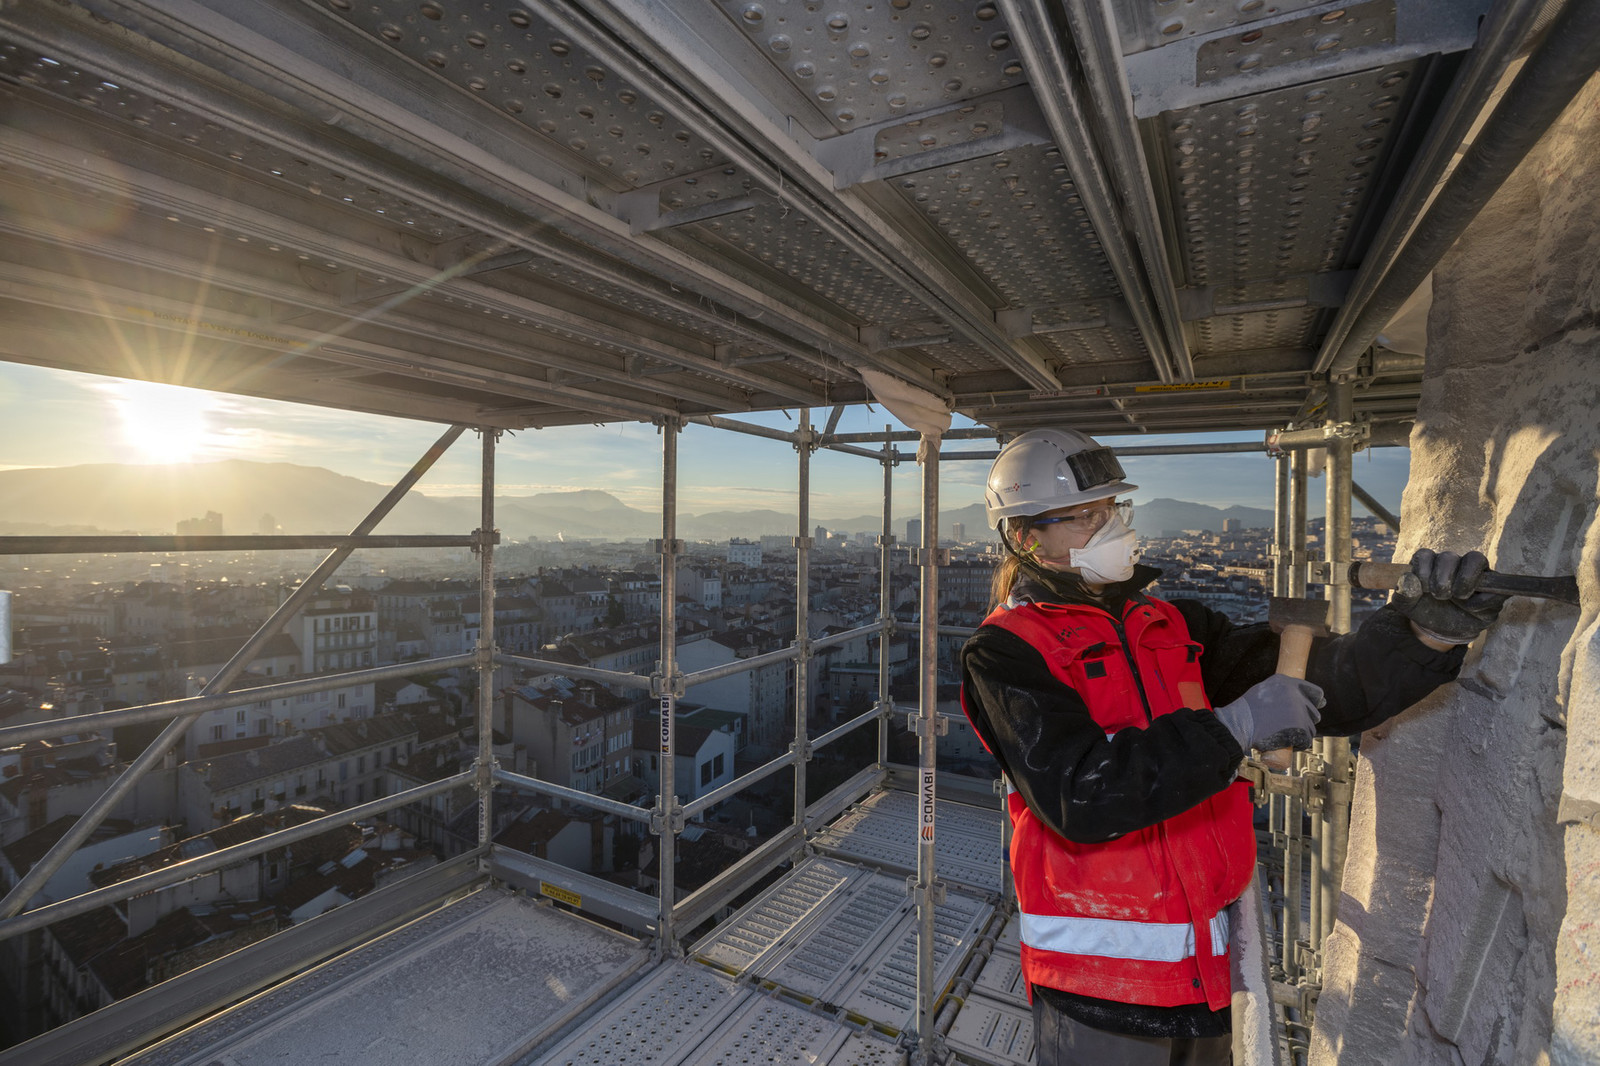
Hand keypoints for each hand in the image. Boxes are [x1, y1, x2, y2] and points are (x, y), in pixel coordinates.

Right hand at [1213, 675, 1324, 753]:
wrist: (1239, 724)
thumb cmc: (1246, 711)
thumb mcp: (1262, 690)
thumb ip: (1280, 691)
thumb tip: (1299, 697)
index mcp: (1286, 683)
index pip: (1313, 691)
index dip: (1316, 700)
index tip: (1319, 705)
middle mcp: (1295, 695)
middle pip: (1313, 712)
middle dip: (1305, 720)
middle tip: (1288, 726)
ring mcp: (1298, 712)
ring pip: (1310, 728)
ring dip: (1300, 734)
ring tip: (1283, 735)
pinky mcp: (1300, 729)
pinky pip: (1306, 740)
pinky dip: (1298, 745)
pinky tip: (1286, 744)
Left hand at [1392, 549, 1507, 644]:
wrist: (1442, 630)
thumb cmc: (1426, 611)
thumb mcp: (1408, 606)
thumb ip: (1403, 594)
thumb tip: (1408, 579)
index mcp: (1430, 564)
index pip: (1425, 554)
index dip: (1423, 570)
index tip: (1423, 588)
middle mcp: (1453, 563)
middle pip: (1449, 556)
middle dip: (1441, 579)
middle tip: (1440, 596)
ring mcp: (1475, 573)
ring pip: (1475, 558)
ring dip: (1464, 579)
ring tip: (1458, 597)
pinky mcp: (1492, 588)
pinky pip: (1495, 583)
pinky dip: (1482, 598)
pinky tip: (1471, 608)